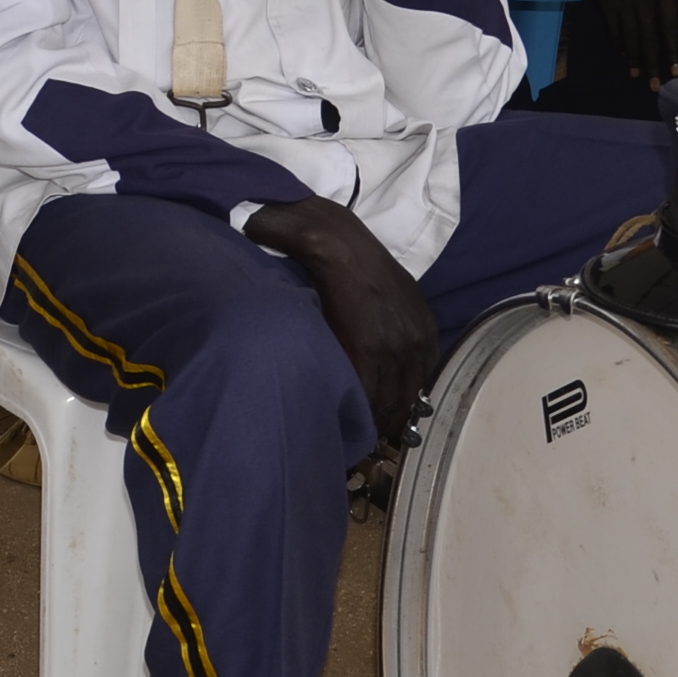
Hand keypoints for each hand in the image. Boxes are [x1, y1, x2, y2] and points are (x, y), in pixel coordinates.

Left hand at [245, 197, 437, 452]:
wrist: (334, 232)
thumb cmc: (300, 274)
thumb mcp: (284, 309)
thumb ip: (276, 326)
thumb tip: (249, 368)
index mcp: (364, 341)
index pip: (366, 399)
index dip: (358, 424)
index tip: (349, 442)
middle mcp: (394, 341)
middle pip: (390, 400)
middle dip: (379, 424)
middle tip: (365, 444)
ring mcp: (413, 331)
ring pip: (410, 387)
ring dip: (399, 409)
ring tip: (385, 429)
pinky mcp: (424, 322)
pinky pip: (428, 367)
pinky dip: (417, 386)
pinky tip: (404, 401)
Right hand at [546, 0, 677, 80]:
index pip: (670, 26)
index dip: (673, 50)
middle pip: (649, 37)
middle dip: (654, 63)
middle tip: (657, 85)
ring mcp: (623, 1)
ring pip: (630, 37)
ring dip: (635, 59)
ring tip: (638, 76)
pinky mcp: (606, 1)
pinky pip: (614, 29)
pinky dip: (619, 44)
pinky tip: (624, 55)